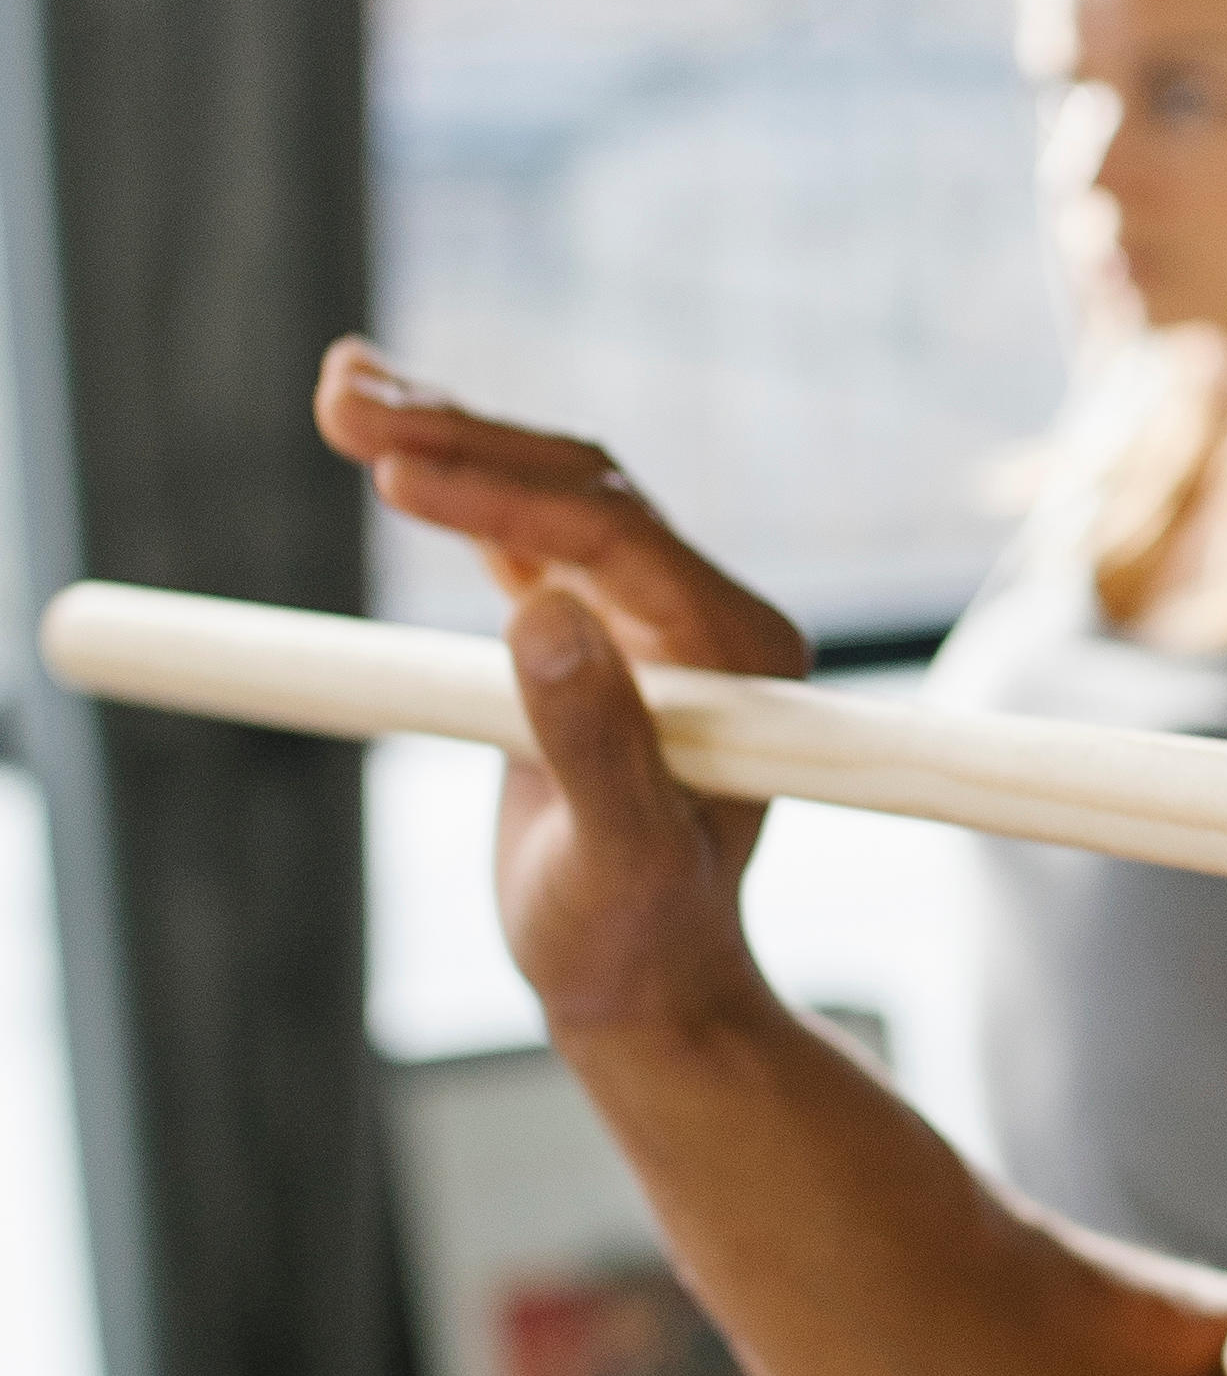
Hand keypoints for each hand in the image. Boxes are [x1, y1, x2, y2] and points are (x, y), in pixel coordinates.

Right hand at [315, 341, 803, 1047]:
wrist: (638, 987)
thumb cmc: (635, 941)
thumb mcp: (614, 857)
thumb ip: (589, 738)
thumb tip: (543, 610)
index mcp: (739, 653)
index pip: (615, 534)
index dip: (503, 490)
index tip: (391, 472)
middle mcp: (707, 616)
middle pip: (579, 487)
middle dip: (460, 436)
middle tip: (340, 394)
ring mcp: (650, 617)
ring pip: (545, 492)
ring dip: (445, 438)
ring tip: (338, 388)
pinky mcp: (592, 632)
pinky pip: (520, 531)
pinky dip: (451, 486)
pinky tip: (380, 438)